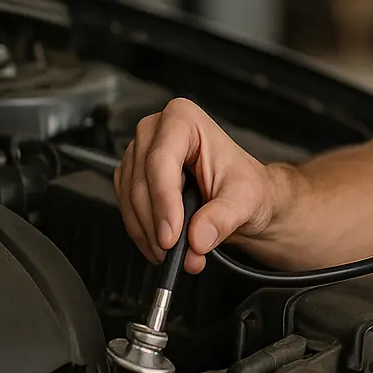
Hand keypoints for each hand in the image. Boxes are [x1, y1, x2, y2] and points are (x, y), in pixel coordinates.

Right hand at [114, 98, 284, 273]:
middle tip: (173, 252)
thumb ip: (223, 217)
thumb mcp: (246, 200)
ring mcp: (140, 153)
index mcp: (184, 119)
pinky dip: (141, 231)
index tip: (171, 236)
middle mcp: (156, 130)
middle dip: (156, 223)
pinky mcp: (132, 176)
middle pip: (142, 182)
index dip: (164, 202)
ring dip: (147, 232)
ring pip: (130, 198)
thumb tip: (198, 238)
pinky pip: (126, 207)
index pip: (162, 161)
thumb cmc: (245, 186)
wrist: (243, 197)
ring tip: (171, 253)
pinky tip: (159, 245)